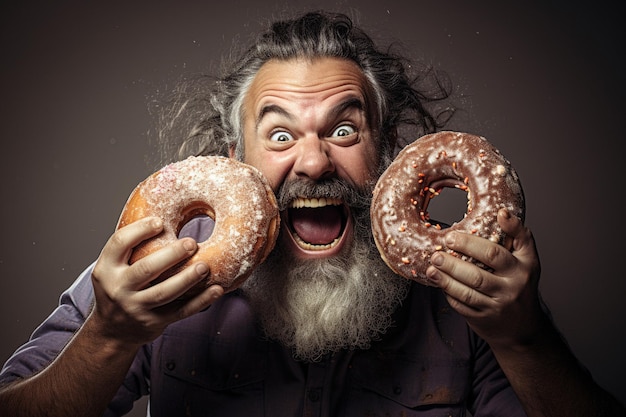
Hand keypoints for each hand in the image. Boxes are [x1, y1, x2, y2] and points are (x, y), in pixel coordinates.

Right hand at [90, 217, 223, 346]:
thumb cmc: (119, 288)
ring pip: (164, 293)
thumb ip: (131, 248)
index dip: (139, 230)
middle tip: (192, 243)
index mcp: (106, 269)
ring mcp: (136, 308)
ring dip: (187, 278)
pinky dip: (201, 301)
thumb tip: (163, 213)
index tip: (160, 221)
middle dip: (170, 255)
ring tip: (205, 266)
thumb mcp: (112, 267)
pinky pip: (181, 311)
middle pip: (145, 269)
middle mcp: (119, 289)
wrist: (112, 331)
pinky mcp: (154, 322)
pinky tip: (216, 289)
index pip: (119, 243)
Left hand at [425, 209, 544, 346]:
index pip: (494, 254)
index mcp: (522, 269)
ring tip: (432, 268)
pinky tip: (439, 283)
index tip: (451, 236)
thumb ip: (519, 234)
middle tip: (437, 253)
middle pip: (476, 276)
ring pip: (466, 293)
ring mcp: (496, 307)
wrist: (522, 327)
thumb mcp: (528, 258)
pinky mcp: (483, 320)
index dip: (470, 244)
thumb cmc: (521, 283)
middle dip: (452, 264)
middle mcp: (511, 289)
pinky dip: (448, 294)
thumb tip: (502, 213)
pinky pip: (461, 306)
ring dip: (445, 280)